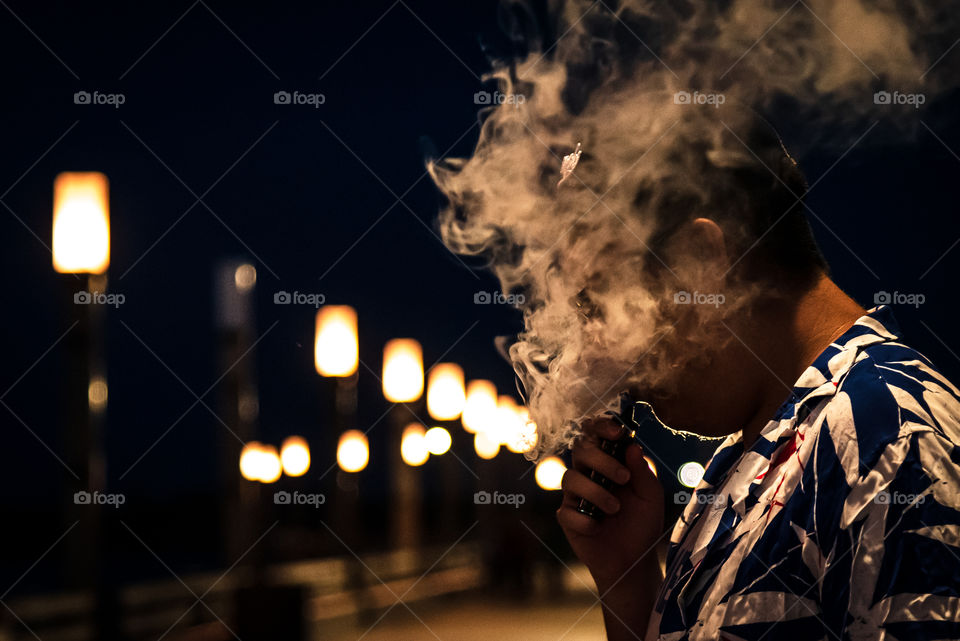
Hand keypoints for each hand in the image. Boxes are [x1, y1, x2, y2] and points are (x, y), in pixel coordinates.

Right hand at [557, 416, 664, 587]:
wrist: (634, 561)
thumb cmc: (642, 524)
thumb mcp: (651, 497)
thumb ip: (643, 472)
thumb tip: (633, 446)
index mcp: (609, 463)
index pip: (597, 435)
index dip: (601, 426)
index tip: (616, 433)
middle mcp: (588, 474)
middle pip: (580, 450)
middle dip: (601, 460)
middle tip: (623, 478)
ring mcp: (575, 496)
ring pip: (570, 478)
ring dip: (595, 492)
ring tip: (615, 509)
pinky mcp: (567, 518)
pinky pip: (566, 511)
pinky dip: (584, 519)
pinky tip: (599, 527)